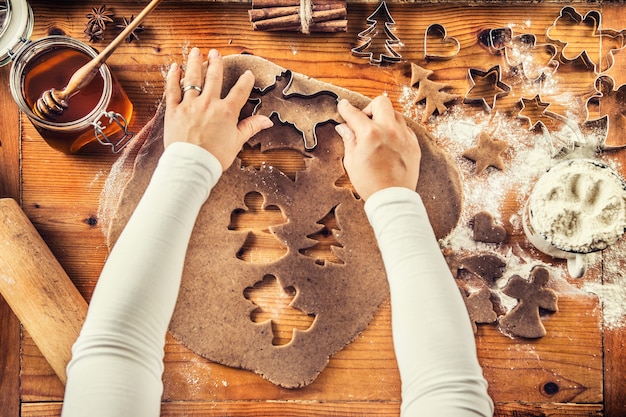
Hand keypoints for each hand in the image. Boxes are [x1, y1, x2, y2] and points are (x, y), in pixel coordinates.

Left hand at [164, 48, 272, 169]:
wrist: (192, 165)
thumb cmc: (215, 157)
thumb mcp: (237, 142)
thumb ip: (251, 127)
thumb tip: (267, 120)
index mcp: (227, 112)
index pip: (240, 91)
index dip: (246, 81)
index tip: (248, 73)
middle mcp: (209, 104)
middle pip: (214, 77)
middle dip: (216, 63)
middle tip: (216, 53)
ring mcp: (190, 105)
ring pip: (193, 78)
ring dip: (195, 63)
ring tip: (196, 52)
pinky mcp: (174, 110)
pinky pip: (173, 89)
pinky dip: (173, 77)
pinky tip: (175, 67)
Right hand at [335, 96, 420, 200]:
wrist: (392, 198)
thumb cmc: (369, 182)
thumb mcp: (352, 161)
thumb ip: (349, 139)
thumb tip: (344, 127)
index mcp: (370, 133)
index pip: (355, 114)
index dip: (346, 108)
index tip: (343, 105)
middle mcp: (389, 130)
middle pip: (381, 103)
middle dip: (370, 108)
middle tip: (364, 120)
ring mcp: (404, 137)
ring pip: (395, 114)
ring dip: (384, 118)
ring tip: (377, 132)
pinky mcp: (413, 145)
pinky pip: (405, 129)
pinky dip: (395, 130)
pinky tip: (389, 142)